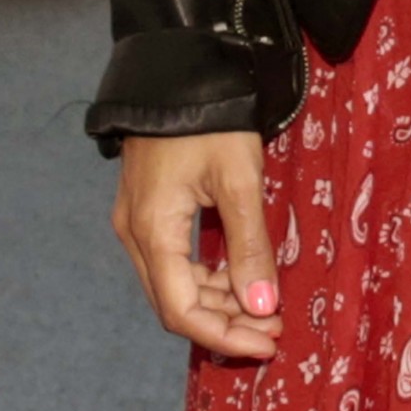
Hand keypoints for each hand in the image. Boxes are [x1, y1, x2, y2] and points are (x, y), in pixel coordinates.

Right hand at [113, 130, 282, 359]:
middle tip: (275, 325)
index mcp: (152, 230)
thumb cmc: (211, 120)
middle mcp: (135, 234)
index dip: (225, 335)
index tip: (268, 342)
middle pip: (176, 304)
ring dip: (220, 302)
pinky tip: (243, 275)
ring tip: (267, 303)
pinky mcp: (149, 211)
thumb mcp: (239, 180)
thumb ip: (250, 246)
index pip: (181, 310)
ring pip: (176, 285)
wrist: (179, 68)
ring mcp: (138, 223)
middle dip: (226, 323)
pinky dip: (210, 277)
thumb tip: (261, 305)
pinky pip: (176, 262)